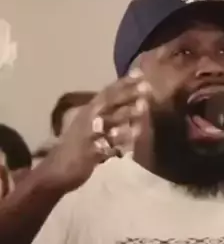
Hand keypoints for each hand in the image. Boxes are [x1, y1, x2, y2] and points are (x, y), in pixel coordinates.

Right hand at [38, 69, 150, 192]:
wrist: (56, 170)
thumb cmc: (77, 146)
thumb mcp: (89, 125)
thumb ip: (108, 114)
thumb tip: (133, 104)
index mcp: (88, 111)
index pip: (107, 92)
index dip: (123, 83)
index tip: (141, 73)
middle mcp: (87, 119)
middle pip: (108, 102)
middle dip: (127, 94)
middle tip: (146, 87)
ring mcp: (87, 136)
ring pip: (108, 121)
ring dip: (126, 114)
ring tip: (143, 107)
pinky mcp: (89, 154)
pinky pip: (107, 146)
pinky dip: (120, 142)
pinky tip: (133, 139)